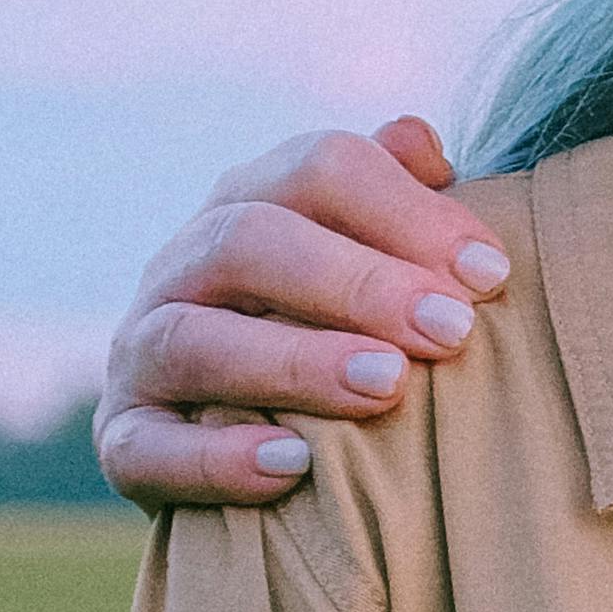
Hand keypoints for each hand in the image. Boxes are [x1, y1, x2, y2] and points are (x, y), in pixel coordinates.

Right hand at [95, 117, 511, 507]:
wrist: (237, 432)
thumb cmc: (337, 330)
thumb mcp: (368, 257)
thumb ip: (397, 201)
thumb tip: (421, 146)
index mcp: (249, 203)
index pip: (318, 168)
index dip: (408, 212)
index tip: (490, 275)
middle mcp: (182, 266)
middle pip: (248, 240)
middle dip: (358, 281)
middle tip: (451, 331)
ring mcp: (139, 352)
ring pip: (191, 340)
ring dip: (295, 361)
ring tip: (388, 386)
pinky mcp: (122, 440)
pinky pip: (144, 448)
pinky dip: (216, 459)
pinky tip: (295, 466)